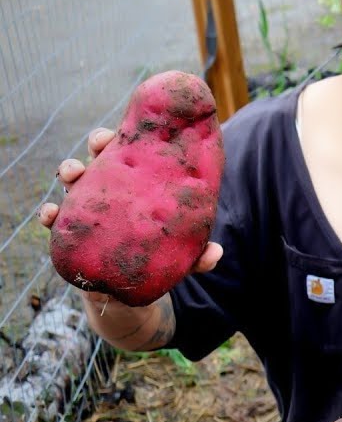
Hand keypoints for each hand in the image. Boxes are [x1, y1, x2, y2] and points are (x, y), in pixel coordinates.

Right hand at [38, 128, 223, 289]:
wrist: (127, 292)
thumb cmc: (156, 259)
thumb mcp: (180, 257)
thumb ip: (197, 256)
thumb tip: (214, 254)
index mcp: (141, 184)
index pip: (137, 152)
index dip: (134, 136)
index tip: (133, 129)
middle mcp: (113, 189)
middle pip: (103, 154)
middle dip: (98, 143)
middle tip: (100, 144)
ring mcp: (88, 207)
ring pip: (74, 179)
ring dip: (69, 170)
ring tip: (72, 174)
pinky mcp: (69, 230)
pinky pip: (53, 216)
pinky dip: (48, 213)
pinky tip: (49, 214)